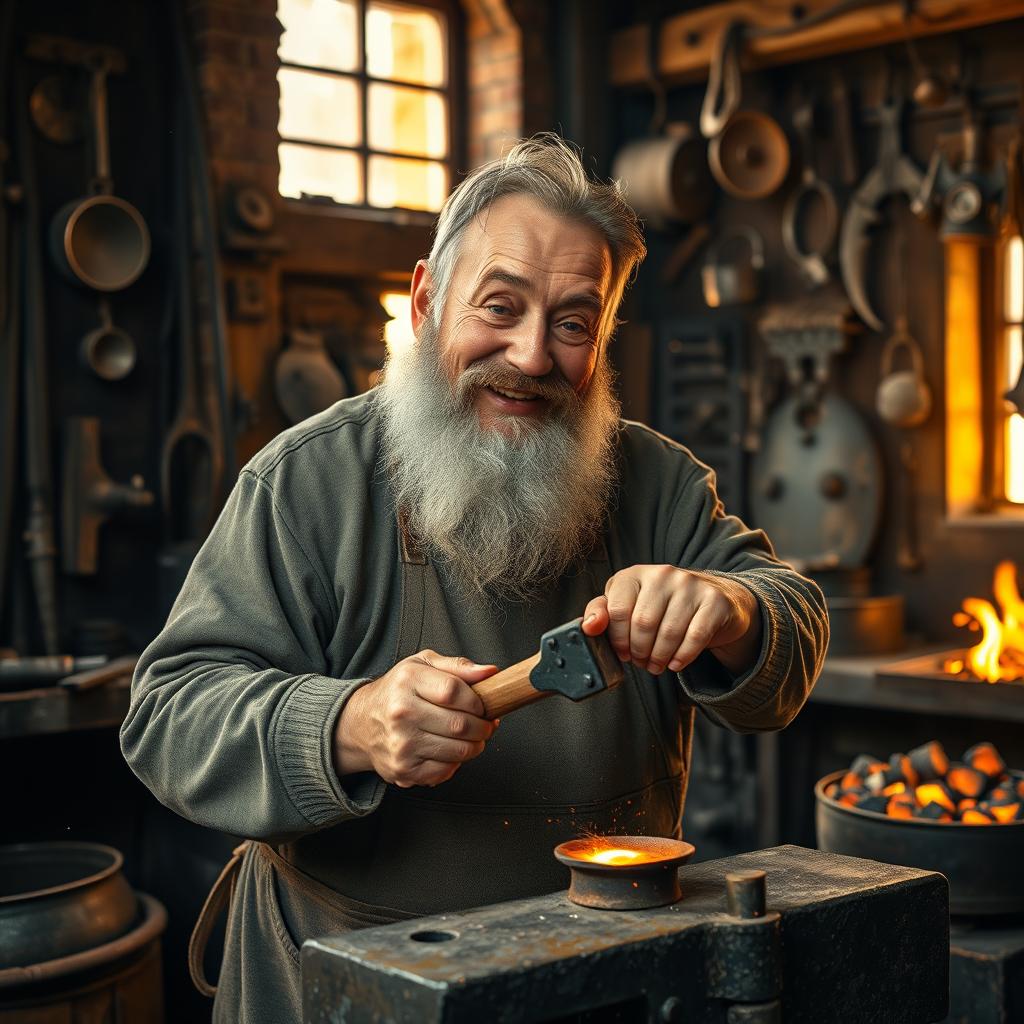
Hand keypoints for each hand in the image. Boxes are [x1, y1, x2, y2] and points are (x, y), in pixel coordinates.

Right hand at [333, 651, 499, 786]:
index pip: (454, 692)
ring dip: (475, 746)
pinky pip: (445, 771)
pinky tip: (450, 750)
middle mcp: (401, 713)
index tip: (483, 705)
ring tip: (472, 737)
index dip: (478, 701)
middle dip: (483, 727)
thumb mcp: (423, 665)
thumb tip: (490, 672)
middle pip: (460, 725)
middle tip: (486, 724)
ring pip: (458, 751)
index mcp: (407, 681)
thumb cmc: (398, 691)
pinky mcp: (403, 769)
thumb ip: (458, 666)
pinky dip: (456, 763)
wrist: (361, 723)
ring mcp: (401, 744)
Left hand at [580, 565, 761, 676]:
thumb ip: (603, 613)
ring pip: (669, 632)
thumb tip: (589, 627)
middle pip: (643, 624)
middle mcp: (662, 574)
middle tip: (642, 663)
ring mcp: (690, 584)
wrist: (711, 598)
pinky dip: (682, 657)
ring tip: (656, 665)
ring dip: (659, 658)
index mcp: (634, 574)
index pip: (617, 611)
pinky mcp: (714, 600)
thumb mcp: (626, 604)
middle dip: (639, 652)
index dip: (617, 640)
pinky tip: (675, 664)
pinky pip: (695, 636)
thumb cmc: (659, 605)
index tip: (622, 654)